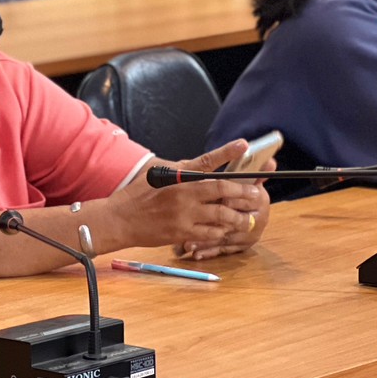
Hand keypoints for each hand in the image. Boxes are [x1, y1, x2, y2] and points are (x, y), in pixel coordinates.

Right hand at [112, 140, 270, 260]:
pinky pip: (209, 233)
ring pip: (221, 215)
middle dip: (243, 191)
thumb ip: (180, 170)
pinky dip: (221, 232)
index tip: (244, 144)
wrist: (119, 219)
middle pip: (221, 189)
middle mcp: (183, 192)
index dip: (227, 152)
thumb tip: (201, 167)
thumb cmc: (137, 194)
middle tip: (257, 194)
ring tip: (248, 218)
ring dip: (238, 217)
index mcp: (178, 175)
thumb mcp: (157, 173)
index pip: (207, 160)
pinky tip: (227, 231)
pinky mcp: (182, 232)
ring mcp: (184, 214)